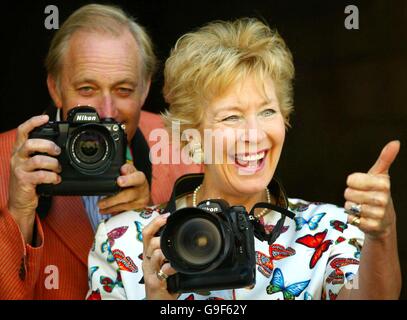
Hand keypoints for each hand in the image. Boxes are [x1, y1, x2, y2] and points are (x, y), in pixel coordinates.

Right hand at [8, 115, 61, 242]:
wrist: (20, 202)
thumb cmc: (30, 180)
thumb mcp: (33, 164)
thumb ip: (41, 154)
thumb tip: (60, 147)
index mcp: (20, 151)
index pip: (23, 131)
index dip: (33, 122)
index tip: (45, 117)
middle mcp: (17, 158)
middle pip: (30, 144)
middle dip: (47, 145)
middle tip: (57, 151)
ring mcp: (19, 169)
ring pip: (37, 160)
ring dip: (53, 164)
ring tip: (58, 169)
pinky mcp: (23, 181)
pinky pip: (40, 175)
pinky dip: (52, 177)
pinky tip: (56, 179)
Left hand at [98, 163, 149, 214]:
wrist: (143, 188)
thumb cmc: (134, 177)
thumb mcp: (130, 170)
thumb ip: (126, 169)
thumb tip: (122, 170)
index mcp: (140, 178)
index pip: (136, 178)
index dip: (128, 180)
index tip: (119, 181)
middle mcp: (142, 190)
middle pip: (128, 196)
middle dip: (113, 200)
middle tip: (101, 203)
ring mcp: (140, 201)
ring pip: (125, 206)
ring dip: (111, 207)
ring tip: (100, 207)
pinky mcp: (137, 208)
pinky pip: (124, 211)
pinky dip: (114, 210)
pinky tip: (106, 210)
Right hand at [141, 213, 177, 299]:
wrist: (157, 301)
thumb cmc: (163, 282)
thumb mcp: (165, 263)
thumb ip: (170, 252)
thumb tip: (181, 238)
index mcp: (149, 254)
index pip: (147, 233)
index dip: (155, 222)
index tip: (167, 215)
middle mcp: (146, 260)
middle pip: (148, 239)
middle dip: (160, 232)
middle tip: (171, 231)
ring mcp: (150, 271)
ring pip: (154, 252)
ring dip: (164, 250)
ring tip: (172, 251)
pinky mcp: (155, 281)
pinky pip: (162, 270)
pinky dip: (170, 267)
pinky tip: (175, 267)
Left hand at [344, 140, 399, 239]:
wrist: (384, 219)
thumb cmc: (378, 192)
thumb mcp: (380, 174)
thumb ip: (385, 158)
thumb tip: (395, 142)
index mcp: (383, 184)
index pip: (351, 180)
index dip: (352, 182)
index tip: (361, 184)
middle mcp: (382, 199)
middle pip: (348, 193)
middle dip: (350, 195)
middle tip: (361, 197)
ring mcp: (378, 213)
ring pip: (349, 206)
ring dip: (351, 207)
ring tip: (362, 207)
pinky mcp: (371, 225)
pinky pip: (351, 218)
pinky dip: (353, 217)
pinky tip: (362, 217)